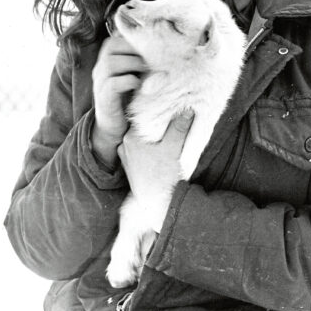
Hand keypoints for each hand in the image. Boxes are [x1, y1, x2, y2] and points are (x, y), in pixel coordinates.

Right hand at [91, 35, 146, 166]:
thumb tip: (163, 49)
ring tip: (146, 71)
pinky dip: (129, 81)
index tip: (151, 47)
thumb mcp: (133, 75)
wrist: (113, 126)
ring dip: (133, 64)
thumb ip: (139, 62)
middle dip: (133, 50)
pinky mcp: (104, 97)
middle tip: (150, 59)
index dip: (133, 40)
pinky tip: (139, 85)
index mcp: (106, 60)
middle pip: (112, 47)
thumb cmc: (127, 98)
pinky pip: (114, 83)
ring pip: (111, 63)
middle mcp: (99, 68)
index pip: (115, 39)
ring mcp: (99, 82)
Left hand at [118, 112, 193, 231]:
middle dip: (157, 123)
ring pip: (141, 138)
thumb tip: (186, 109)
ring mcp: (126, 155)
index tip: (170, 107)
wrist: (158, 203)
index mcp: (131, 137)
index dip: (158, 111)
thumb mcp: (174, 148)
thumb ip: (179, 127)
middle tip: (172, 118)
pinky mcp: (130, 165)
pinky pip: (139, 149)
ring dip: (153, 135)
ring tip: (168, 133)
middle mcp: (124, 144)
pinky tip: (161, 147)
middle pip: (142, 127)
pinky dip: (150, 146)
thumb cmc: (164, 176)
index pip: (144, 116)